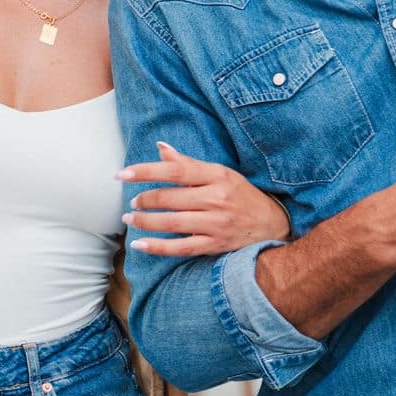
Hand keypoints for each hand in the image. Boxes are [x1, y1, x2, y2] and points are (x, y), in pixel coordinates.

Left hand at [119, 142, 293, 256]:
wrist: (273, 224)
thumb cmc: (241, 195)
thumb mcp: (220, 173)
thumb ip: (189, 164)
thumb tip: (161, 148)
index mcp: (216, 175)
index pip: (174, 170)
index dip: (144, 171)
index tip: (121, 174)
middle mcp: (216, 198)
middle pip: (170, 198)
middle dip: (144, 200)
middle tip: (133, 202)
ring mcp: (216, 223)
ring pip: (171, 222)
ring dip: (145, 221)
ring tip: (130, 219)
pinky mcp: (215, 244)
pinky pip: (181, 247)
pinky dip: (157, 247)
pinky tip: (140, 245)